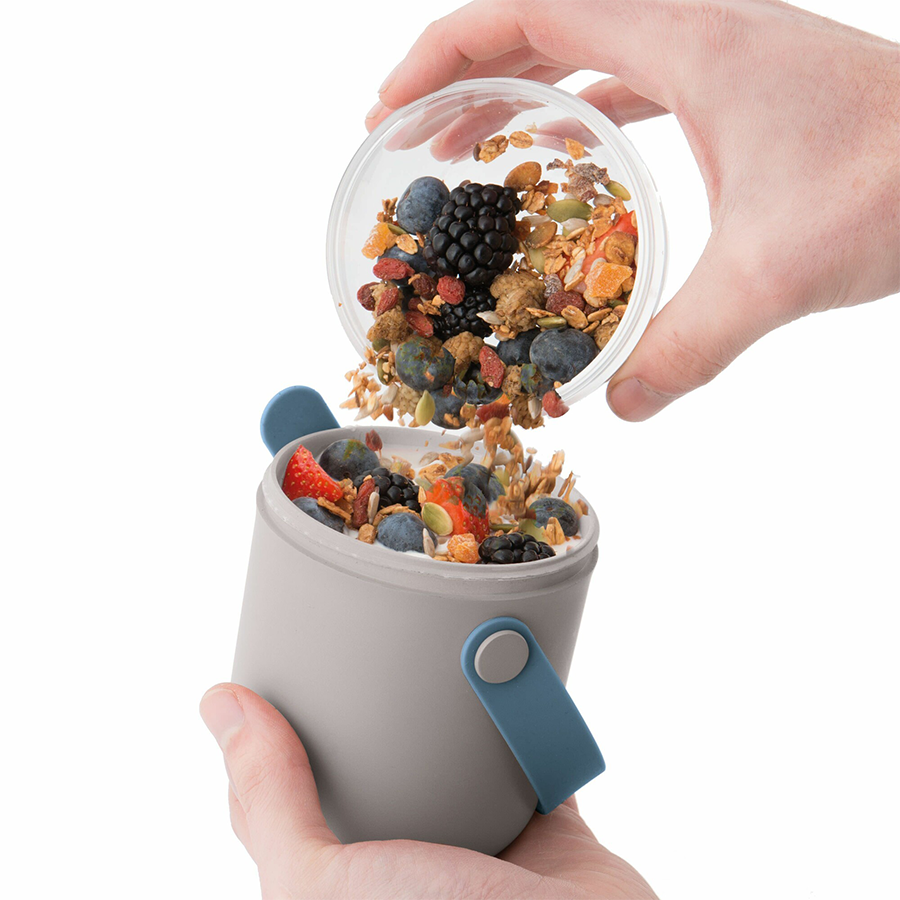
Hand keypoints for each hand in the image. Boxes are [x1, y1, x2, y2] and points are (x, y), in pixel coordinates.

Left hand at [201, 684, 656, 898]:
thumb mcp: (319, 886)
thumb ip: (272, 804)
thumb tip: (220, 708)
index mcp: (348, 885)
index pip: (294, 802)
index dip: (280, 738)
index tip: (281, 675)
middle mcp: (411, 868)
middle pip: (384, 767)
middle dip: (378, 712)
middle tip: (366, 644)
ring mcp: (481, 850)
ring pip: (461, 758)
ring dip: (458, 711)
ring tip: (437, 650)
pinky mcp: (545, 833)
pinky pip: (535, 756)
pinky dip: (530, 719)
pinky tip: (511, 679)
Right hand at [367, 0, 899, 419]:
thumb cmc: (899, 182)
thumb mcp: (774, 274)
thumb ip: (686, 344)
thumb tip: (615, 404)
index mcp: (683, 38)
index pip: (527, 12)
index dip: (442, 54)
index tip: (390, 108)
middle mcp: (692, 27)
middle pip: (541, 26)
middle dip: (463, 79)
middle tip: (414, 143)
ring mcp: (715, 52)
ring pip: (584, 51)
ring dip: (517, 94)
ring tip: (467, 150)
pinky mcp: (734, 86)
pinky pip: (631, 82)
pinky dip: (580, 114)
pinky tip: (563, 159)